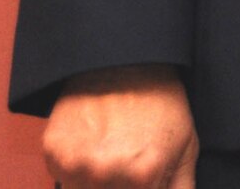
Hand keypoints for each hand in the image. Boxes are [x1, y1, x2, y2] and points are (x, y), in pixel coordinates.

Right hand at [42, 65, 195, 188]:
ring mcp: (76, 165)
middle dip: (121, 187)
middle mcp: (106, 174)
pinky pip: (65, 179)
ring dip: (97, 183)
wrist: (126, 62)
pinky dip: (76, 170)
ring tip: (113, 152)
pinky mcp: (53, 153)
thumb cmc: (161, 104)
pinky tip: (93, 143)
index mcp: (143, 176)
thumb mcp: (186, 147)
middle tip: (128, 162)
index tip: (145, 178)